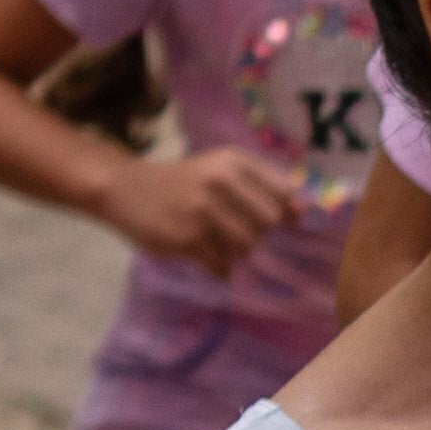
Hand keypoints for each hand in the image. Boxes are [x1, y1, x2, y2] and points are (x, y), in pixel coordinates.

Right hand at [100, 138, 304, 269]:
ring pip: (248, 247)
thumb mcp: (221, 168)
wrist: (127, 189)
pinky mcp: (186, 240)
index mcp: (232, 162)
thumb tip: (303, 212)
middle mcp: (219, 183)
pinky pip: (223, 266)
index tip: (265, 215)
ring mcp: (202, 213)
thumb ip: (264, 184)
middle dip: (257, 232)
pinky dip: (219, 267)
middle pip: (268, 224)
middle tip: (232, 226)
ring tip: (215, 239)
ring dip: (237, 251)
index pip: (283, 195)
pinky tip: (204, 254)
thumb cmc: (184, 182)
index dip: (282, 212)